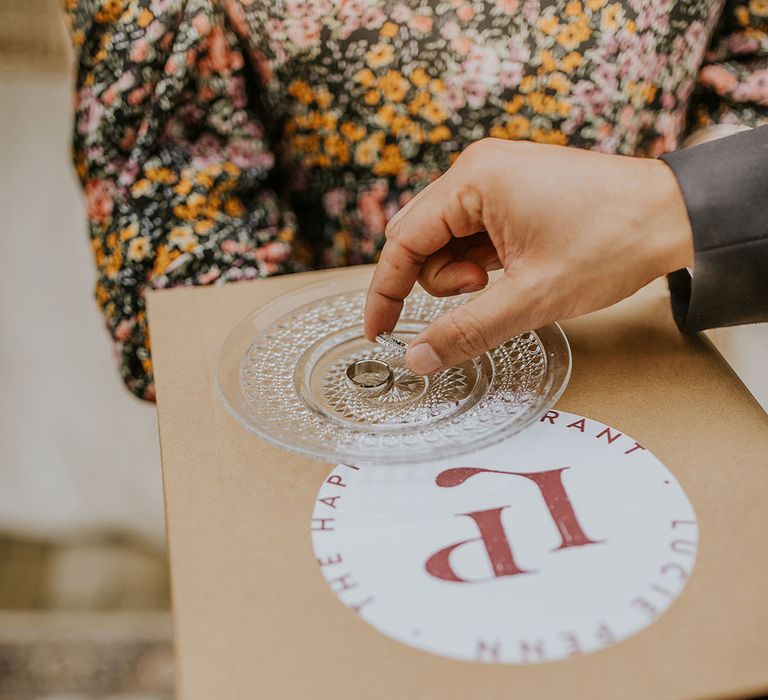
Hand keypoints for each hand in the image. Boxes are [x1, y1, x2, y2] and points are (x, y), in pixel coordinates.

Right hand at [364, 138, 693, 374]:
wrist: (678, 216)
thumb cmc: (611, 243)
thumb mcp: (533, 298)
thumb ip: (466, 331)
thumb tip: (416, 359)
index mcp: (474, 180)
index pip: (403, 240)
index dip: (385, 291)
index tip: (378, 333)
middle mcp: (478, 171)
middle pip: (420, 238)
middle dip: (434, 281)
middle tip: (476, 300)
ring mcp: (498, 180)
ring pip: (446, 241)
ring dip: (461, 275)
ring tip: (507, 284)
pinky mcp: (514, 195)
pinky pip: (473, 236)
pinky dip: (480, 265)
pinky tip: (512, 274)